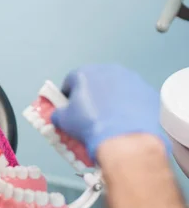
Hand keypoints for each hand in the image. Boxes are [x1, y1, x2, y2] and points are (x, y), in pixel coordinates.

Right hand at [51, 64, 170, 160]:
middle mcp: (108, 69)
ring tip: (111, 119)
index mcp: (84, 73)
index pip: (70, 81)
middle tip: (91, 114)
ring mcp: (132, 79)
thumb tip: (60, 114)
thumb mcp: (63, 121)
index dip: (68, 96)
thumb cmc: (89, 125)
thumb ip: (58, 113)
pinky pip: (134, 97)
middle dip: (92, 95)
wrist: (124, 138)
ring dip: (112, 98)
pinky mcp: (148, 91)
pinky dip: (130, 106)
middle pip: (95, 81)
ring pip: (117, 87)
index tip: (70, 109)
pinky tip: (127, 120)